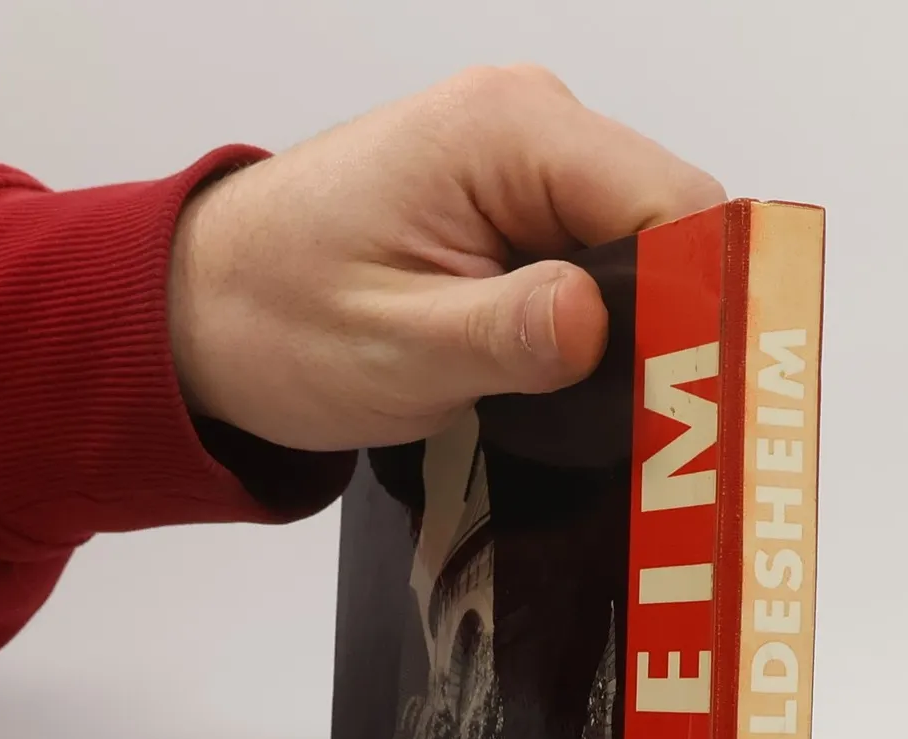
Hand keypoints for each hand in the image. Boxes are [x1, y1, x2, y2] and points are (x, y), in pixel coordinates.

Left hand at [167, 64, 724, 449]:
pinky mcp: (520, 213)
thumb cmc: (278, 317)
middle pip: (672, 229)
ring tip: (617, 425)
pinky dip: (603, 336)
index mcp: (511, 131)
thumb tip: (597, 322)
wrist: (204, 307)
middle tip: (667, 441)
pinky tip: (578, 394)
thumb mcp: (396, 347)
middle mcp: (534, 127)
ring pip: (644, 256)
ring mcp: (530, 169)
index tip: (703, 401)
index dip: (702, 304)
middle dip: (678, 332)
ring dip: (638, 341)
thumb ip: (505, 335)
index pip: (672, 204)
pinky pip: (602, 268)